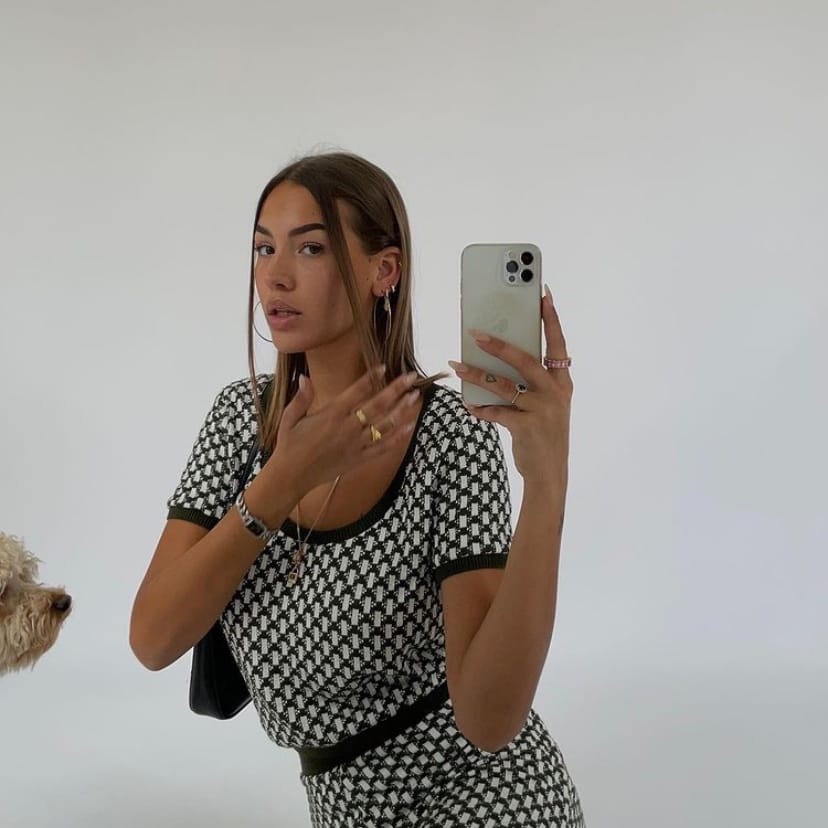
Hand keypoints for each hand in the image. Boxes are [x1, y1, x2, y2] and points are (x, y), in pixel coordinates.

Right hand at [270, 366, 422, 495]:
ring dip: (401, 409)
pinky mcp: (358, 459)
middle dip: (396, 389)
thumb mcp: (289, 418)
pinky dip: (398, 438)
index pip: (356, 391)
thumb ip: (301, 397)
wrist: (291, 476)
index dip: (371, 377)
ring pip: (384, 425)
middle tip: (410, 377)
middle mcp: (347, 427)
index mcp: (330, 414)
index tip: (384, 367)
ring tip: (414, 396)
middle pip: (377, 405)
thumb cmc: (289, 445)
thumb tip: (305, 378)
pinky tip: (409, 427)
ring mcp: (355, 444)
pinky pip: (382, 448)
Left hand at [448, 284, 572, 488]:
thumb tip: (499, 357)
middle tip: (476, 332)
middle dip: (499, 345)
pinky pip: (496, 411)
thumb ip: (531, 383)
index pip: (557, 344)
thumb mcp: (547, 405)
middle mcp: (555, 392)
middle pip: (525, 360)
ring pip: (504, 384)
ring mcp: (542, 410)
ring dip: (477, 374)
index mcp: (561, 382)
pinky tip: (469, 405)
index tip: (543, 294)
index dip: (551, 319)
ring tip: (457, 365)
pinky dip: (480, 408)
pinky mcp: (526, 427)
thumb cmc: (544, 433)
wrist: (549, 473)